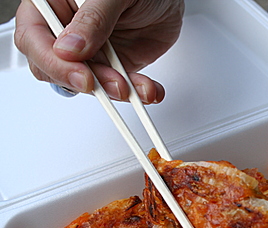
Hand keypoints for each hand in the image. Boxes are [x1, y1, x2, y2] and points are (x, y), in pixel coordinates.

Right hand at [14, 0, 184, 102]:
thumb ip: (92, 19)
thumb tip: (70, 47)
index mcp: (52, 6)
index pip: (34, 39)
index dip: (55, 63)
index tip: (82, 76)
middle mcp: (65, 31)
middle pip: (57, 68)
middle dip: (88, 82)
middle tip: (115, 86)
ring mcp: (88, 51)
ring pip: (88, 83)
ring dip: (115, 90)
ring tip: (138, 88)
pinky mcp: (111, 65)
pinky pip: (116, 86)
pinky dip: (134, 91)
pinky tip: (147, 90)